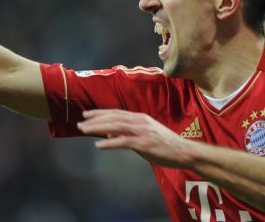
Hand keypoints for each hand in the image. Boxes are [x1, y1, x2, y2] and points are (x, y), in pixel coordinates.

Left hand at [77, 109, 192, 167]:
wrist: (184, 151)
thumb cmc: (165, 145)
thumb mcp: (145, 135)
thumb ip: (127, 135)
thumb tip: (108, 136)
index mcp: (140, 118)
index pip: (116, 113)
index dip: (100, 113)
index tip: (86, 115)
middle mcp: (140, 121)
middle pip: (113, 118)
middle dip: (95, 120)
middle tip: (80, 123)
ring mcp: (142, 131)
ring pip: (115, 127)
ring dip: (98, 128)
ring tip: (84, 130)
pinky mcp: (144, 143)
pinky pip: (123, 142)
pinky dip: (110, 143)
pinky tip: (99, 145)